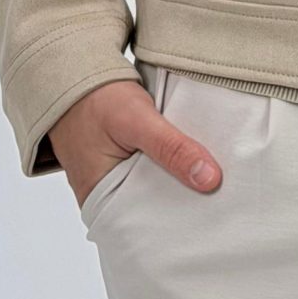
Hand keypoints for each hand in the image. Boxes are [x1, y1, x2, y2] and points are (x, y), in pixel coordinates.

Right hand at [49, 78, 222, 206]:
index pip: (149, 223)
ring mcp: (115, 179)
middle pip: (155, 207)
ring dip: (178, 180)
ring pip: (156, 187)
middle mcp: (106, 196)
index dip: (181, 219)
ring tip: (213, 181)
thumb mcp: (137, 120)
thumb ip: (171, 148)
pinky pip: (152, 171)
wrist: (75, 75)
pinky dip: (169, 165)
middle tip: (222, 198)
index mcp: (101, 200)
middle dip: (184, 201)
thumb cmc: (96, 98)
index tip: (215, 212)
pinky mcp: (125, 163)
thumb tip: (210, 179)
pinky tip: (193, 161)